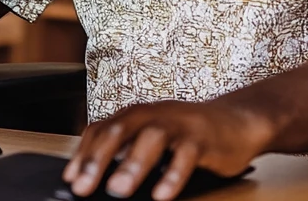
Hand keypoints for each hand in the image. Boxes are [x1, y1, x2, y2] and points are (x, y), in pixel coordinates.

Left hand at [62, 98, 272, 200]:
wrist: (238, 121)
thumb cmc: (190, 134)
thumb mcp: (155, 138)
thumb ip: (128, 153)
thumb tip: (97, 179)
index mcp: (139, 114)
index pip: (103, 128)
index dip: (84, 153)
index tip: (69, 179)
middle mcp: (156, 114)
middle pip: (122, 130)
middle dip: (99, 159)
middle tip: (83, 187)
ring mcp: (180, 124)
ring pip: (153, 138)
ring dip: (133, 164)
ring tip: (118, 191)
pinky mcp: (204, 139)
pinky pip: (187, 155)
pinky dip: (173, 175)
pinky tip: (162, 194)